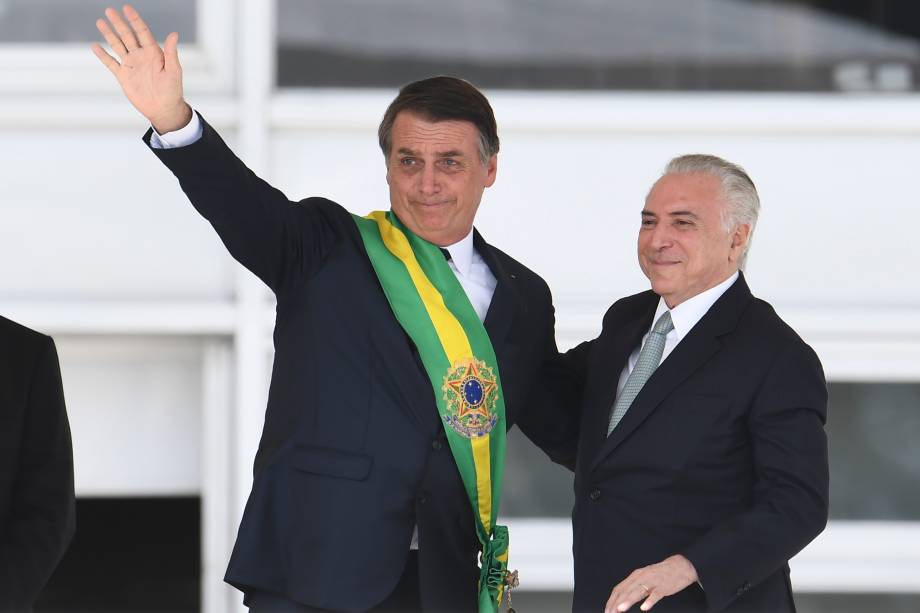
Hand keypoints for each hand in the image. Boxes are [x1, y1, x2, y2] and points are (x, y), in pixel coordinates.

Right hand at [91, 4, 191, 132]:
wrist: (164, 109)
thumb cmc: (173, 90)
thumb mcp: (173, 70)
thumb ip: (171, 52)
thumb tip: (174, 34)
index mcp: (153, 53)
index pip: (142, 32)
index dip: (134, 20)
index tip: (127, 8)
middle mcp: (141, 56)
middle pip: (127, 35)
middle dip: (119, 23)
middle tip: (109, 10)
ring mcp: (131, 65)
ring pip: (118, 46)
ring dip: (109, 34)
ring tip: (100, 22)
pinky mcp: (123, 76)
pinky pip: (111, 63)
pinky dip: (103, 55)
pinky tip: (95, 46)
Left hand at [604, 555, 697, 611]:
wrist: (680, 566)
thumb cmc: (660, 574)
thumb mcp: (644, 578)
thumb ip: (634, 587)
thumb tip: (622, 598)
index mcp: (635, 576)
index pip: (619, 588)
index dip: (612, 600)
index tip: (607, 610)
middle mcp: (641, 577)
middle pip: (626, 591)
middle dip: (616, 603)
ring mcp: (652, 582)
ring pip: (638, 592)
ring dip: (628, 601)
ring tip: (620, 609)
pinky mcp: (663, 587)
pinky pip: (655, 595)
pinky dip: (649, 601)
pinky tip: (644, 608)